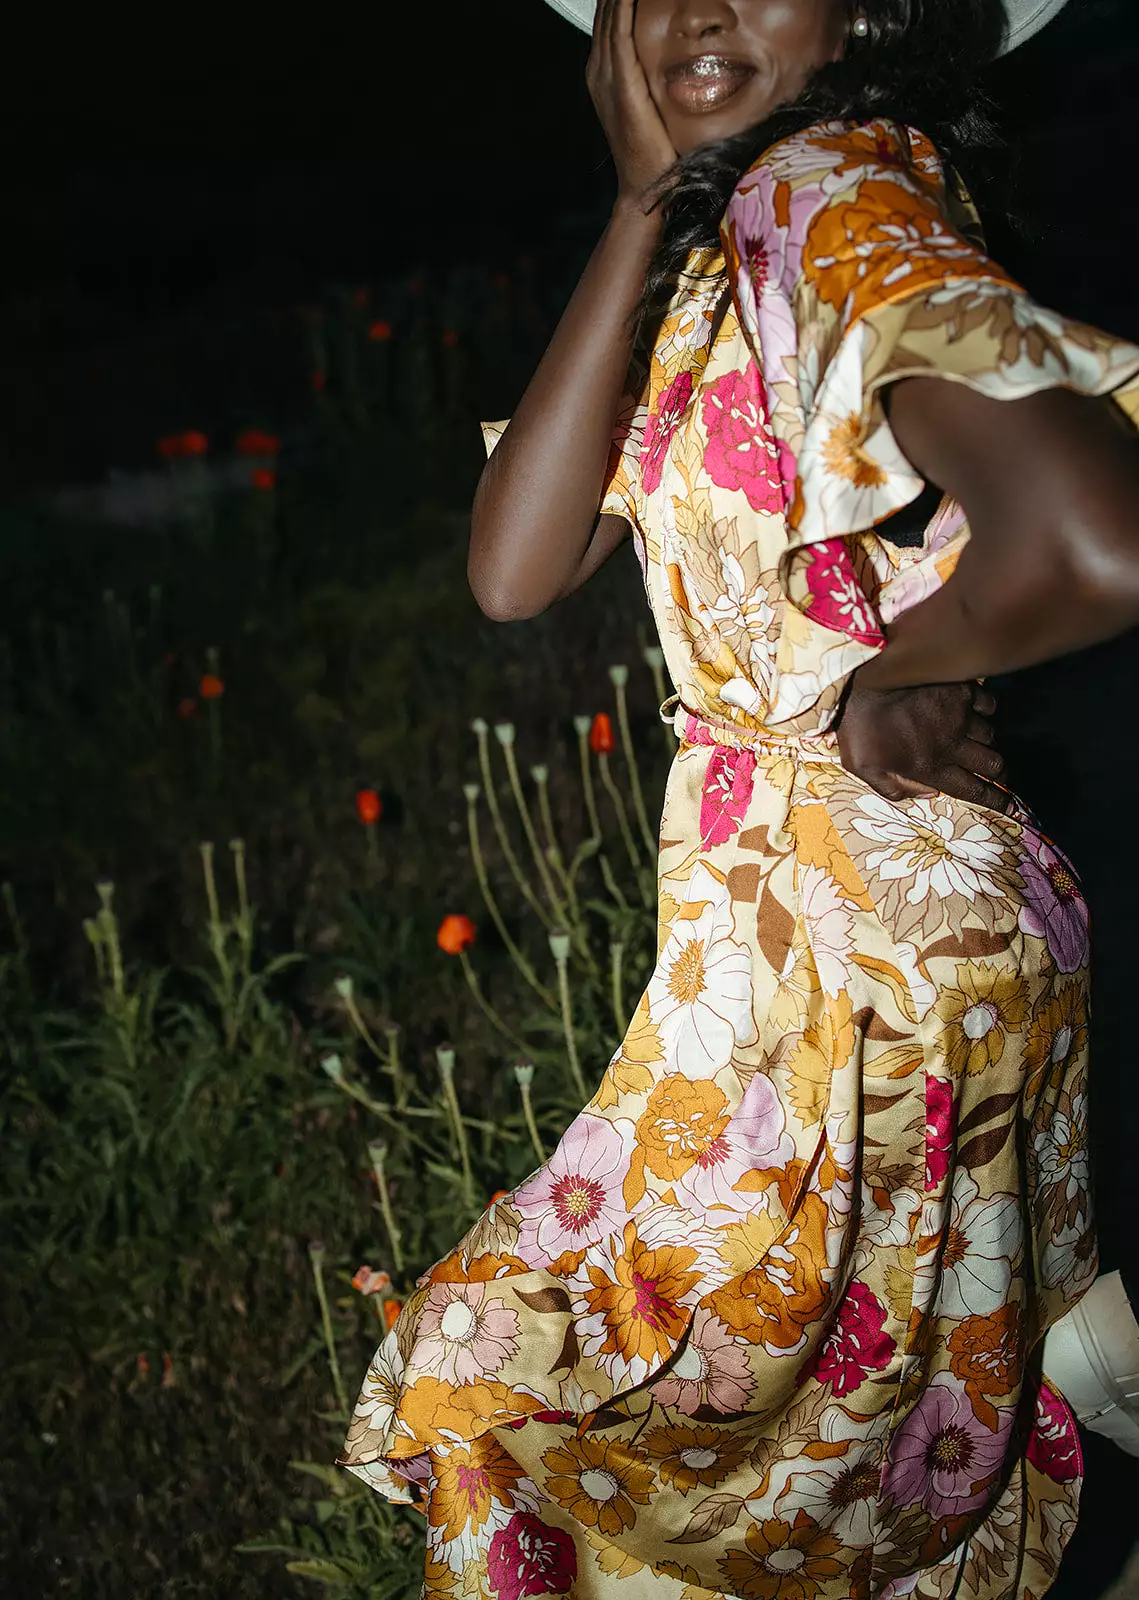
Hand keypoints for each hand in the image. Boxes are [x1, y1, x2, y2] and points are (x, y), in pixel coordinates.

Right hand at [587, 0, 676, 205]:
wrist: (645, 188)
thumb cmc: (656, 155)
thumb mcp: (652, 107)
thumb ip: (656, 79)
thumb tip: (681, 61)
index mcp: (606, 73)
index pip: (612, 16)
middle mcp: (600, 70)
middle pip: (608, 7)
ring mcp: (606, 76)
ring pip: (612, 12)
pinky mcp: (622, 82)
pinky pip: (621, 29)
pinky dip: (626, 3)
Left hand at [836, 677, 1010, 811]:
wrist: (865, 676)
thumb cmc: (858, 723)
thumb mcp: (861, 766)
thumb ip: (892, 788)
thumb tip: (927, 794)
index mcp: (930, 766)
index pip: (973, 790)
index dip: (995, 801)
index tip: (1011, 806)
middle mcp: (953, 744)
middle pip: (994, 766)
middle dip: (1001, 775)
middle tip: (1000, 776)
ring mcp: (960, 715)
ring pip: (991, 736)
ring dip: (986, 742)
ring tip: (975, 741)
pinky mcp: (962, 690)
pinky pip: (988, 704)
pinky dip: (984, 710)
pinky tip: (973, 710)